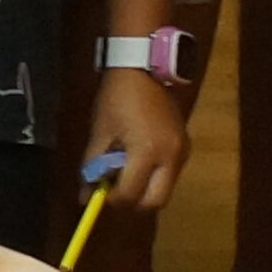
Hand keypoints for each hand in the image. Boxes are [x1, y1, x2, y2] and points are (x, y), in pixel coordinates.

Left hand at [84, 68, 191, 215]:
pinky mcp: (186, 146)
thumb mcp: (100, 133)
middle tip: (114, 191)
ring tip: (123, 172)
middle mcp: (171, 157)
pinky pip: (170, 174)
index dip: (111, 200)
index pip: (130, 194)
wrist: (145, 69)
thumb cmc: (117, 98)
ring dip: (143, 190)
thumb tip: (86, 196)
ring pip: (164, 190)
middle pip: (155, 202)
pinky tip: (137, 161)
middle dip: (133, 202)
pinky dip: (153, 177)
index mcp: (148, 152)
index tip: (98, 193)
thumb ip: (93, 168)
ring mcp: (183, 152)